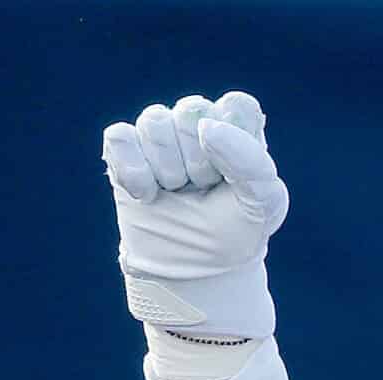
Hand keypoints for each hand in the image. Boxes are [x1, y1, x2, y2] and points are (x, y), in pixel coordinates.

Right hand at [103, 91, 287, 339]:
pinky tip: (148, 195)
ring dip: (169, 168)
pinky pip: (120, 137)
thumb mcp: (263, 204)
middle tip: (204, 190)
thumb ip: (250, 161)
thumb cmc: (236, 232)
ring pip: (155, 121)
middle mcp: (197, 124)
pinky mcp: (125, 151)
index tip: (236, 178)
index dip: (235, 142)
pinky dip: (134, 170)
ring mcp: (160, 136)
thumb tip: (206, 126)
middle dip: (200, 161)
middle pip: (192, 110)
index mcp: (238, 129)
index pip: (238, 106)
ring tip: (177, 193)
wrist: (196, 269)